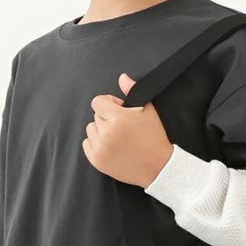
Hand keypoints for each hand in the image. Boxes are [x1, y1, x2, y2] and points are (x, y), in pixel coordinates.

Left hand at [82, 72, 173, 187]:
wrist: (158, 167)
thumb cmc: (155, 138)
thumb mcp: (149, 110)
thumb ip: (133, 91)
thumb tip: (122, 77)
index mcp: (118, 118)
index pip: (98, 102)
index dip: (109, 104)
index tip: (119, 111)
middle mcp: (106, 133)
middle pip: (96, 116)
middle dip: (108, 118)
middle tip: (123, 127)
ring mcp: (100, 148)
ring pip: (91, 129)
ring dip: (101, 131)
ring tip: (117, 137)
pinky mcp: (97, 161)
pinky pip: (87, 144)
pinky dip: (96, 143)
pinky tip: (111, 146)